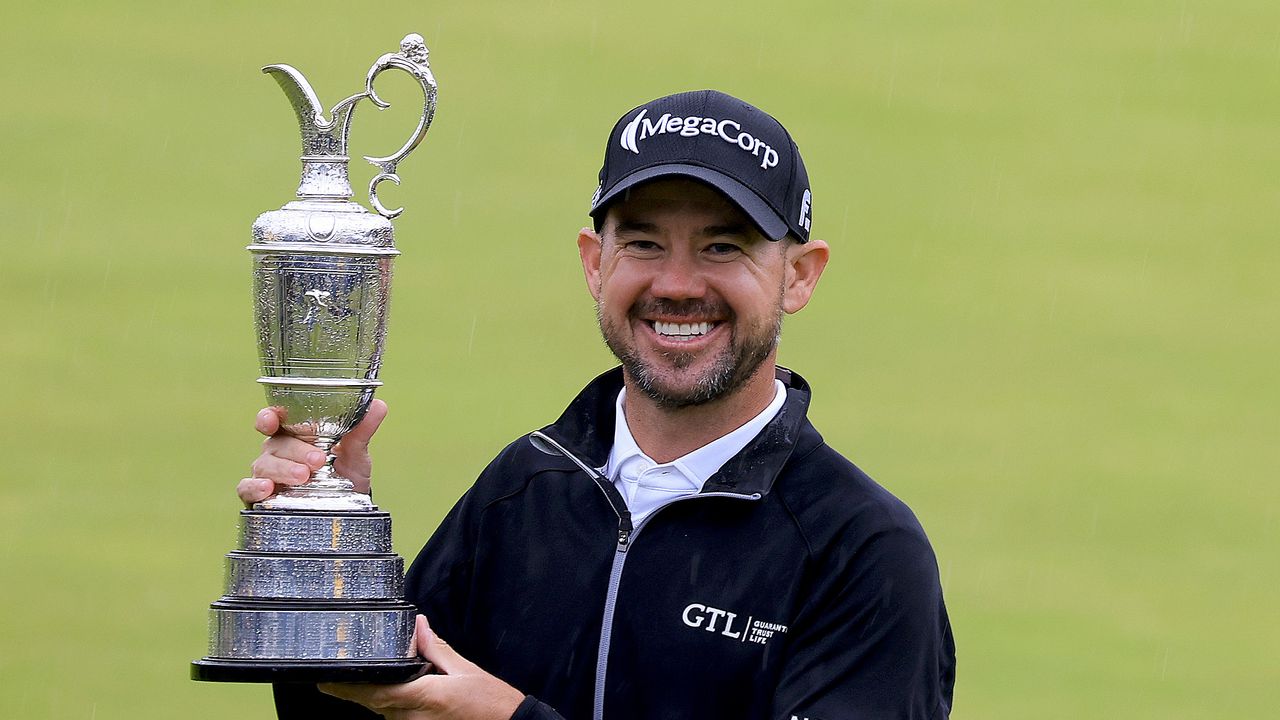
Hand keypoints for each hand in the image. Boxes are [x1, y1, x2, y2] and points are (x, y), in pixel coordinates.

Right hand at [235, 399, 387, 505]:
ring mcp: (268, 473)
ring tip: (304, 477)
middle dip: (296, 452)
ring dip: (283, 470)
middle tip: (318, 461)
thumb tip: (379, 405)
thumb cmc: (346, 473)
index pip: (275, 419)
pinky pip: (247, 489)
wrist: (349, 508)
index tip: (272, 420)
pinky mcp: (261, 496)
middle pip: (276, 444)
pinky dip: (254, 488)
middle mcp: (278, 451)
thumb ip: (362, 431)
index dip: (268, 417)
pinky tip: (267, 490)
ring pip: (264, 465)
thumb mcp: (357, 454)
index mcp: (295, 434)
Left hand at [320, 615, 524, 719]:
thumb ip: (436, 648)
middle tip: (331, 673)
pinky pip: (394, 715)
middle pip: (373, 702)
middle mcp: (413, 717)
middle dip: (353, 688)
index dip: (348, 687)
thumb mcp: (464, 669)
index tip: (326, 680)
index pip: (378, 691)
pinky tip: (388, 689)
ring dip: (370, 694)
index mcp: (425, 697)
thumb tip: (418, 626)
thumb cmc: (489, 701)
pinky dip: (386, 701)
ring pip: (381, 709)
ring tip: (356, 677)